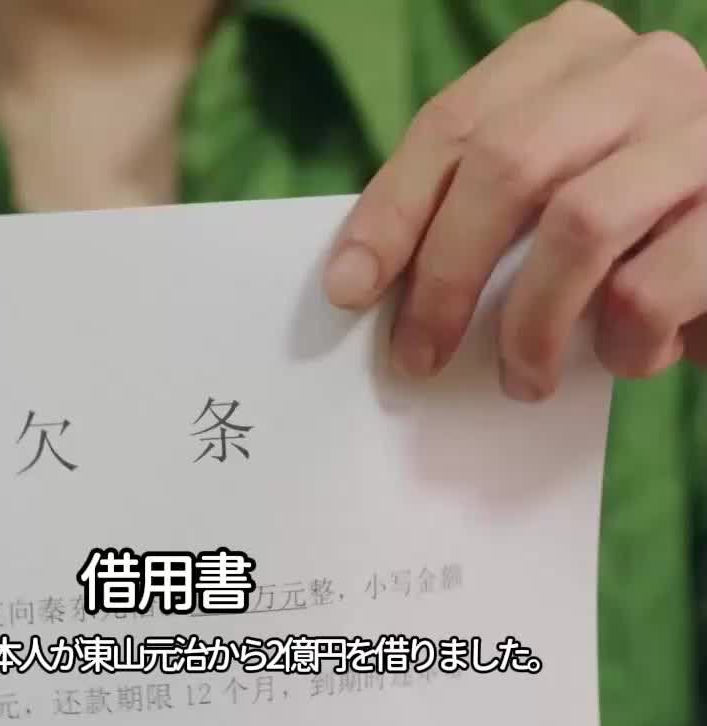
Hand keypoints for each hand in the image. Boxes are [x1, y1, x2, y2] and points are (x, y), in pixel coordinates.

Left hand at [323, 0, 706, 396]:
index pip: (457, 122)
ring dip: (531, 324)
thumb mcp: (561, 190)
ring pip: (578, 226)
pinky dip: (623, 345)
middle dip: (446, 274)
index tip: (349, 288)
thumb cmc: (643, 230)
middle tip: (419, 355)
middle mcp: (644, 70)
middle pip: (507, 165)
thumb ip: (490, 205)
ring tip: (524, 378)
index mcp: (577, 50)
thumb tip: (371, 279)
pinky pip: (648, 291)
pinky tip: (628, 357)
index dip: (393, 210)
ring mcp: (702, 133)